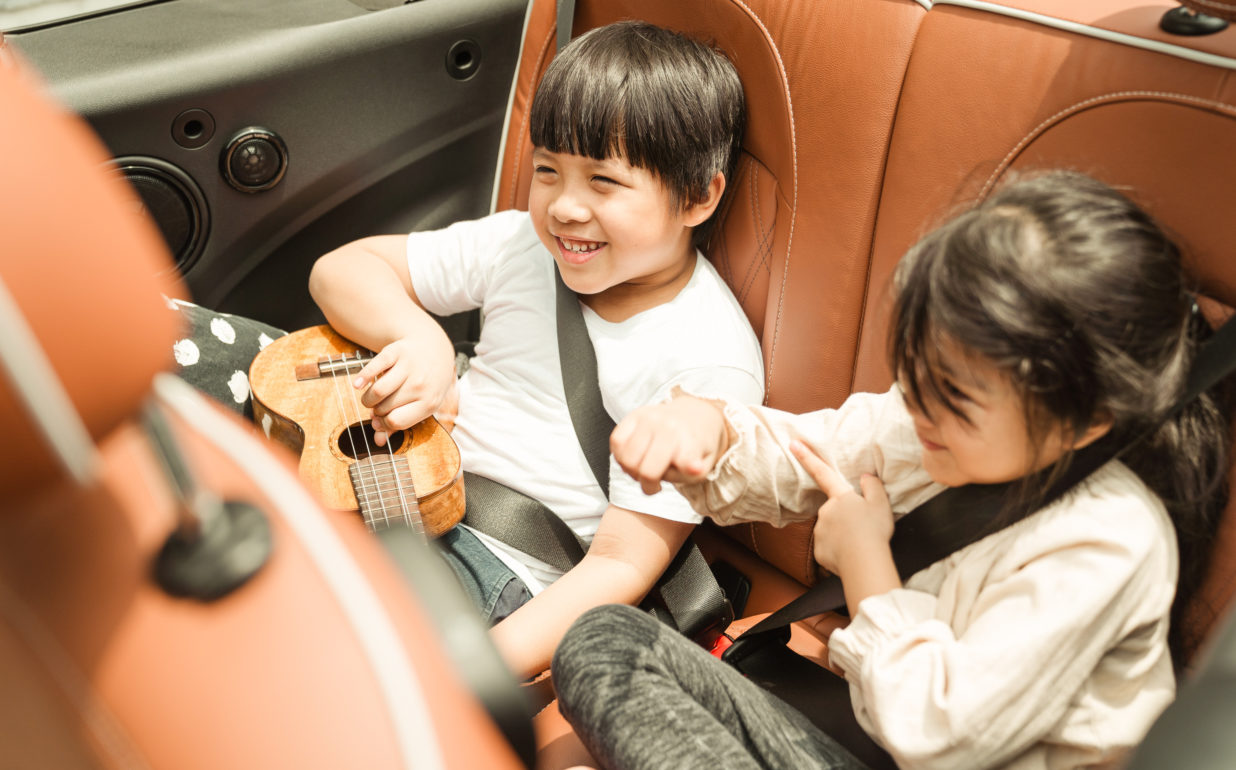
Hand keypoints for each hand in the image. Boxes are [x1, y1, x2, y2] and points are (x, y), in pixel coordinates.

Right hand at [353, 336, 456, 444]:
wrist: (433, 348)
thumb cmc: (426, 382)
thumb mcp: (422, 404)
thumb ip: (399, 423)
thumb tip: (378, 442)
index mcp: (429, 402)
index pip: (397, 421)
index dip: (384, 424)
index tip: (380, 420)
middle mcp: (421, 385)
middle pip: (385, 407)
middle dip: (376, 411)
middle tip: (377, 408)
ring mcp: (409, 367)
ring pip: (378, 391)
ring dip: (368, 399)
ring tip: (370, 399)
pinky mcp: (397, 351)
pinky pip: (374, 366)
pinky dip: (363, 377)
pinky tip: (358, 385)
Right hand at [610, 395, 729, 494]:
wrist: (693, 417)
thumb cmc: (695, 447)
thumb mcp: (704, 465)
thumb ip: (691, 473)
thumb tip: (693, 468)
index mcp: (689, 439)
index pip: (683, 460)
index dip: (687, 468)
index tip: (694, 468)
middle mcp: (667, 425)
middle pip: (646, 471)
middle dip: (648, 485)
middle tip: (655, 483)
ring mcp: (648, 418)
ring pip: (625, 458)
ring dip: (632, 471)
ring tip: (644, 469)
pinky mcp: (633, 415)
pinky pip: (615, 442)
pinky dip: (620, 456)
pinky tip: (634, 457)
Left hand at [790, 440, 893, 575]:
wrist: (864, 563)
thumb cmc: (874, 531)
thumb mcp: (881, 503)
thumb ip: (873, 486)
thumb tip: (866, 478)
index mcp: (841, 497)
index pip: (822, 472)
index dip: (807, 457)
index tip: (793, 444)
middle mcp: (826, 512)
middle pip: (835, 510)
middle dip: (846, 517)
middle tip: (864, 529)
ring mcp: (820, 531)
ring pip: (832, 530)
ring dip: (843, 535)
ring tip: (860, 544)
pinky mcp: (819, 551)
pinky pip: (829, 548)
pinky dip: (839, 551)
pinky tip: (851, 555)